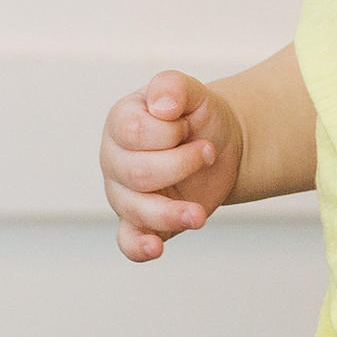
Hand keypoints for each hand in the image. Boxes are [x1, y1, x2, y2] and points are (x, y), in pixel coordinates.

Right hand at [100, 70, 242, 259]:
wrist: (221, 144)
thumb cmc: (198, 116)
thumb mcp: (193, 92)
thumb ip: (173, 87)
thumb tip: (161, 106)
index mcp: (120, 123)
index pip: (134, 133)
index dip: (170, 132)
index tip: (189, 127)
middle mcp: (115, 160)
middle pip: (137, 174)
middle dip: (180, 166)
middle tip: (208, 153)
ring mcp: (124, 194)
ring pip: (135, 210)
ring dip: (172, 213)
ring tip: (199, 214)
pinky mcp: (140, 222)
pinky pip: (128, 241)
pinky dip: (139, 247)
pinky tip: (155, 248)